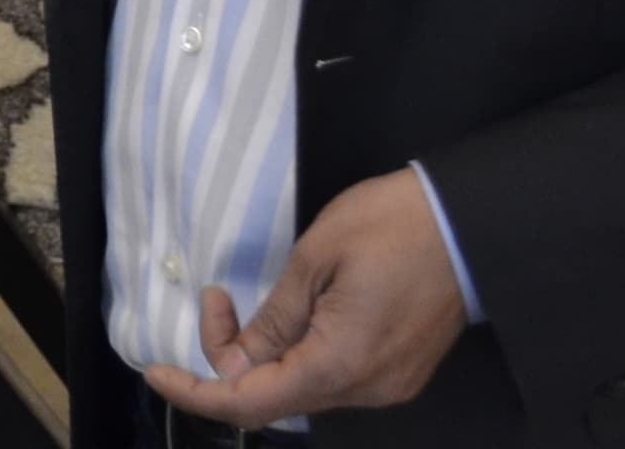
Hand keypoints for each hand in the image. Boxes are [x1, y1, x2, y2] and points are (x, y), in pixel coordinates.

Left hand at [141, 168, 468, 426]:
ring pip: (305, 390)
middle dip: (230, 360)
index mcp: (340, 364)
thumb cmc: (391, 226)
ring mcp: (388, 385)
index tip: (157, 370)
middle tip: (216, 300)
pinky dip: (298, 357)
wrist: (467, 222)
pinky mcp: (401, 373)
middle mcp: (366, 390)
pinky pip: (334, 378)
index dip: (198, 393)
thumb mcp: (315, 258)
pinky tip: (291, 318)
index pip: (251, 404)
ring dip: (265, 357)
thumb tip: (235, 360)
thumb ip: (273, 319)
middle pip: (277, 400)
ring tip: (244, 303)